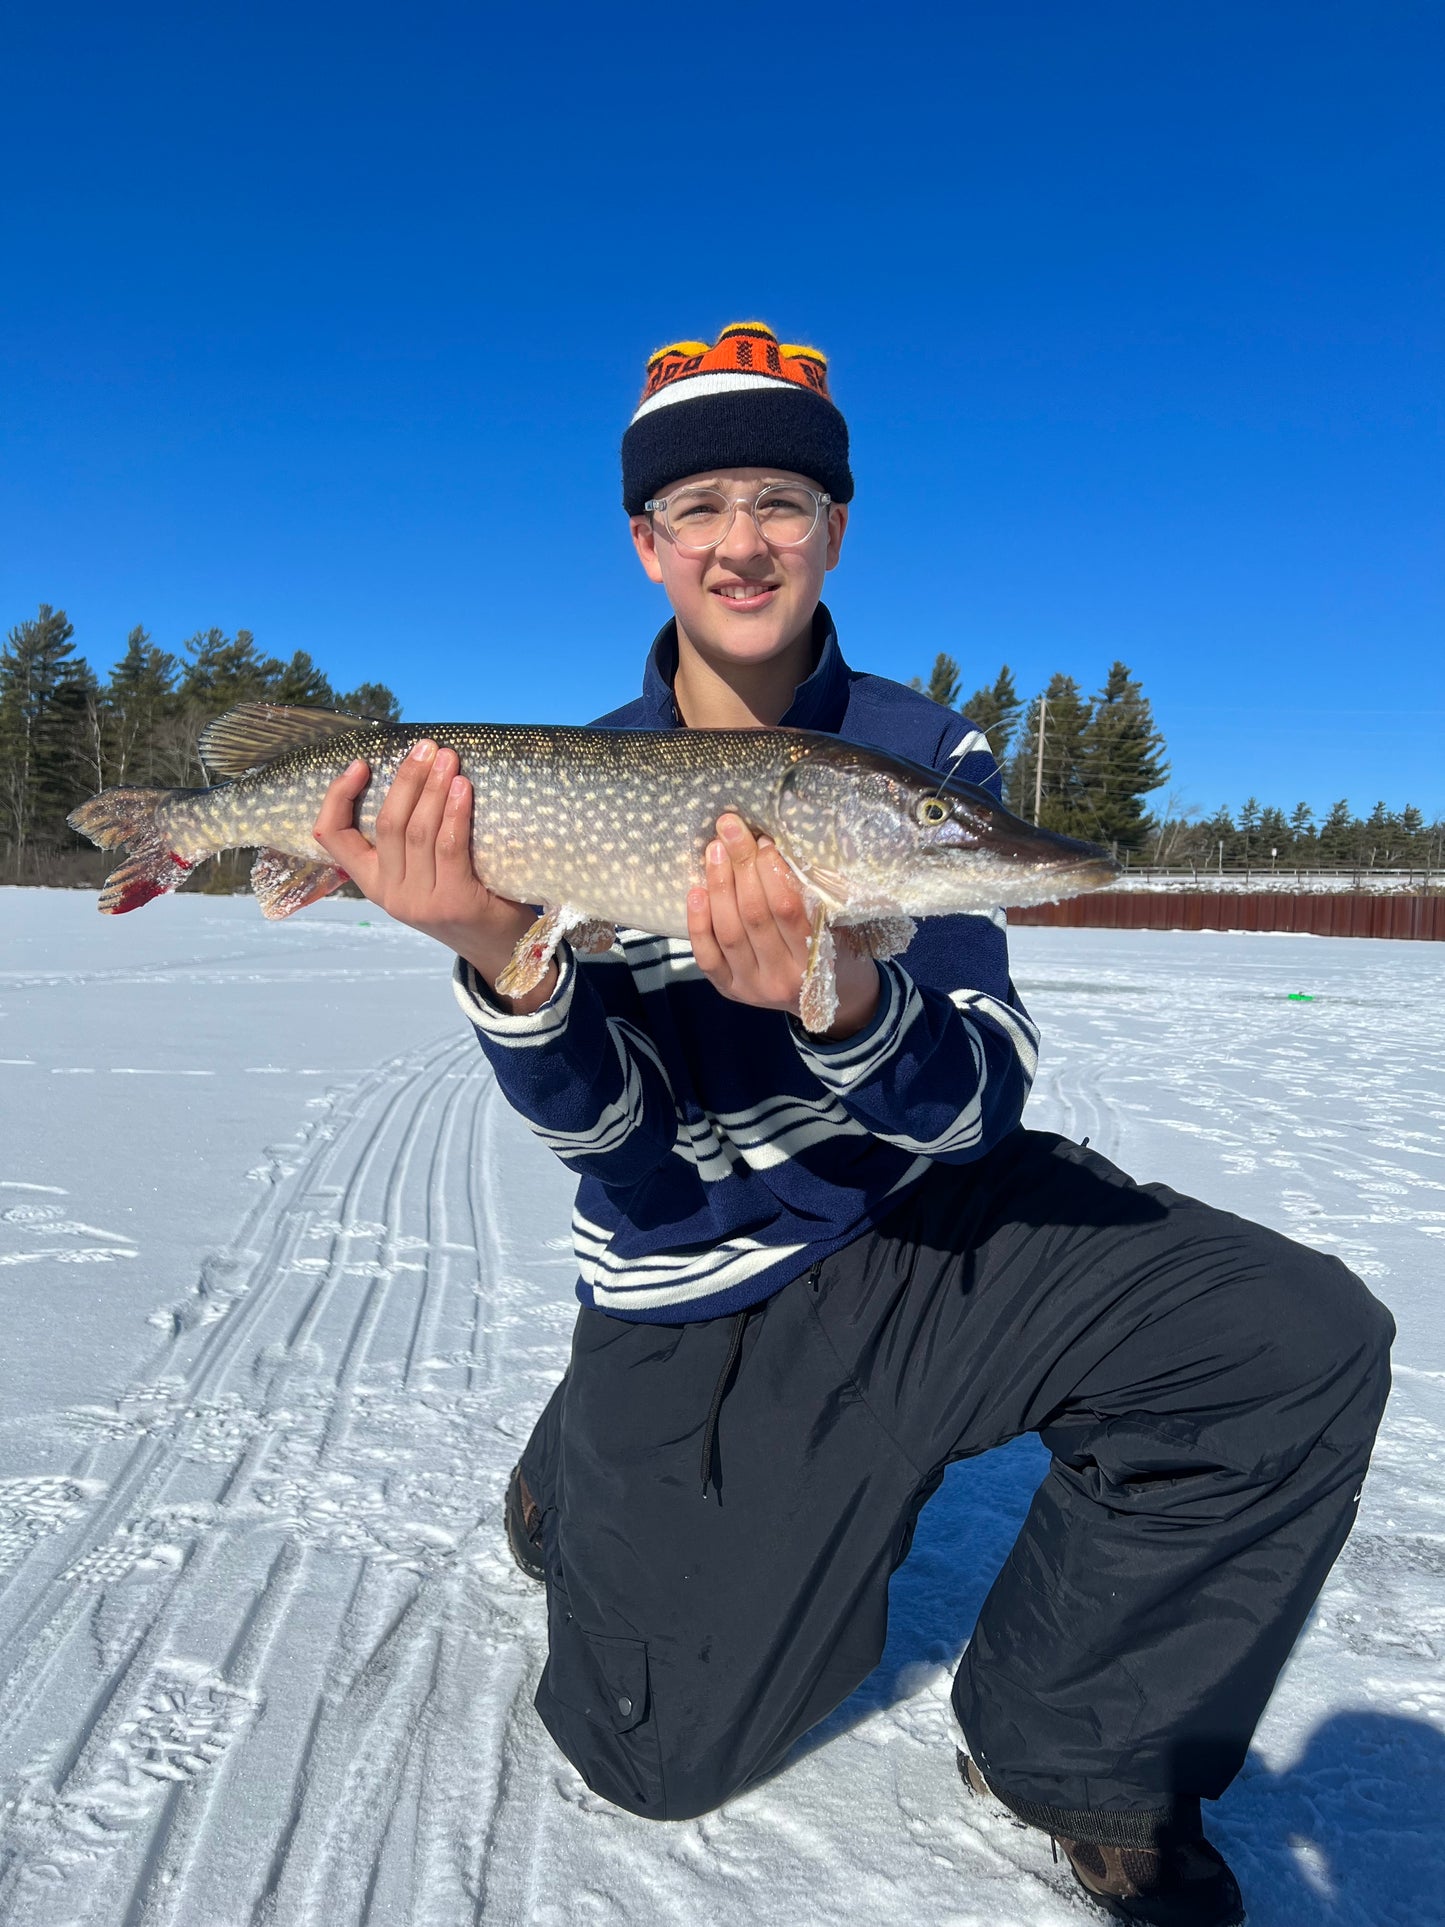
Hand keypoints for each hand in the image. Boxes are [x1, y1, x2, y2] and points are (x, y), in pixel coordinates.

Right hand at [312, 741, 556, 1010]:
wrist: (499, 947)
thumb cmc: (463, 896)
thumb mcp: (423, 873)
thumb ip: (409, 839)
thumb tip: (418, 772)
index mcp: (372, 882)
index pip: (332, 837)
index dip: (338, 798)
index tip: (359, 764)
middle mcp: (389, 893)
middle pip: (386, 823)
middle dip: (406, 779)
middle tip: (426, 747)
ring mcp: (419, 901)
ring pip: (417, 832)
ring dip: (433, 789)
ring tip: (448, 759)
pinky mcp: (453, 902)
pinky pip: (449, 847)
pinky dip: (454, 813)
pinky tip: (463, 789)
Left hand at [685, 814, 879, 1037]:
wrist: (835, 1001)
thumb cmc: (840, 951)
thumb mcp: (842, 927)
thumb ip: (816, 897)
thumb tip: (777, 846)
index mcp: (815, 960)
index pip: (787, 908)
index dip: (771, 871)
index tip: (764, 840)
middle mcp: (782, 977)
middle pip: (753, 915)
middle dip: (740, 866)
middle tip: (730, 830)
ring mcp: (752, 987)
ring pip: (728, 932)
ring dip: (719, 886)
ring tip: (714, 851)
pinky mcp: (730, 990)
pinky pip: (707, 955)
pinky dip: (699, 922)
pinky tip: (696, 890)